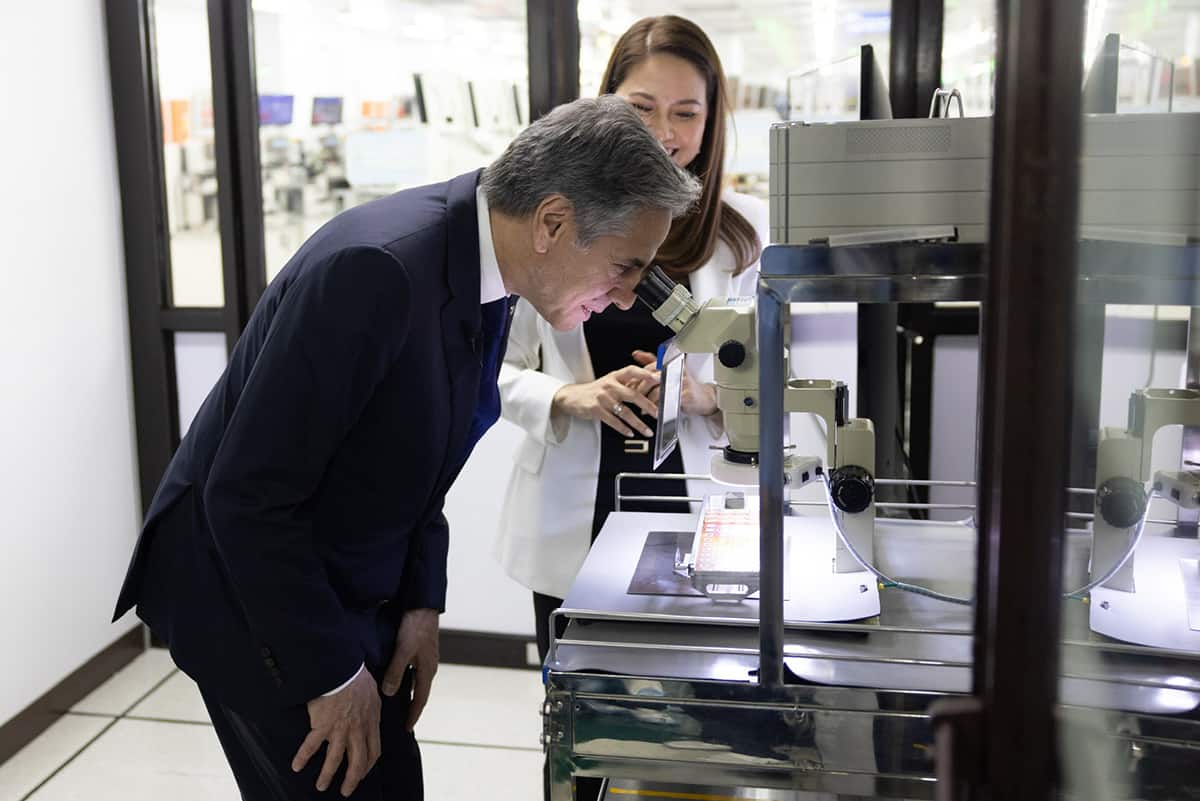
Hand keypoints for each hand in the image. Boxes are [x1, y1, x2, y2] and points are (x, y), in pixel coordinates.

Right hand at [292, 667, 380, 796]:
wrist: (341, 668)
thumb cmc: (357, 677)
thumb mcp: (373, 693)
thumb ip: (373, 708)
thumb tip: (373, 711)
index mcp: (371, 722)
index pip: (373, 751)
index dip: (368, 766)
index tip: (362, 773)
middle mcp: (357, 729)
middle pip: (357, 762)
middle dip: (352, 780)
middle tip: (345, 791)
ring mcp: (340, 729)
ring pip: (335, 760)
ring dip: (327, 776)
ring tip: (321, 786)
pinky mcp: (322, 725)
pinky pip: (311, 746)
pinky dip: (303, 758)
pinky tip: (296, 766)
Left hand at [381, 608, 438, 731]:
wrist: (423, 605)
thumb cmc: (415, 627)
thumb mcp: (403, 651)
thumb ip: (396, 672)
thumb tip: (390, 693)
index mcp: (427, 670)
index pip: (421, 700)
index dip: (413, 715)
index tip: (407, 729)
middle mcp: (429, 666)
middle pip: (421, 692)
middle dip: (413, 707)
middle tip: (403, 720)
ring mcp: (427, 657)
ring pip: (418, 681)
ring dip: (410, 693)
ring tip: (400, 703)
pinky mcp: (422, 649)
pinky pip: (415, 671)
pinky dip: (408, 679)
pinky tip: (398, 678)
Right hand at [551, 365, 658, 436]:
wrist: (572, 397)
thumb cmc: (595, 390)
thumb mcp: (610, 381)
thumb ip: (628, 382)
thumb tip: (650, 382)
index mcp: (615, 376)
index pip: (632, 371)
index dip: (645, 374)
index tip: (658, 379)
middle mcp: (609, 386)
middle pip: (632, 395)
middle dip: (648, 406)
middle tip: (658, 414)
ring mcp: (602, 398)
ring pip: (625, 412)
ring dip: (638, 424)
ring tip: (647, 430)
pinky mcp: (596, 409)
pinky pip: (613, 421)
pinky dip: (623, 428)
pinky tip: (630, 432)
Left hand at [631, 350, 717, 416]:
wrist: (705, 398)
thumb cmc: (685, 386)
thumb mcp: (668, 372)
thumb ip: (652, 362)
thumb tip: (637, 354)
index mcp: (670, 364)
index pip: (648, 368)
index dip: (637, 378)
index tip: (629, 387)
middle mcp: (676, 370)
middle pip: (651, 379)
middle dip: (640, 390)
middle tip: (633, 398)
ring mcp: (682, 382)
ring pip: (659, 391)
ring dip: (648, 401)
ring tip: (643, 408)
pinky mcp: (687, 395)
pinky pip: (669, 401)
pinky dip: (660, 408)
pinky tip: (656, 412)